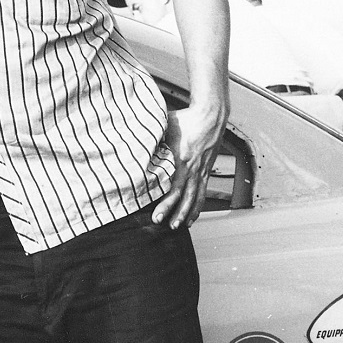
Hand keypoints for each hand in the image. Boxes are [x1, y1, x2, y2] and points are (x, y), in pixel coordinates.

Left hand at [150, 104, 225, 229]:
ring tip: (177, 226)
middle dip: (172, 212)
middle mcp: (192, 168)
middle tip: (162, 224)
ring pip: (194, 198)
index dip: (164, 203)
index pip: (172, 187)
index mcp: (181, 159)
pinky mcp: (206, 171)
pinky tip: (192, 217)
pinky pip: (202, 193)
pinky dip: (197, 206)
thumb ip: (151, 138)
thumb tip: (131, 145)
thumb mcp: (164, 126)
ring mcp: (201, 171)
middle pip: (182, 196)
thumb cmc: (185, 119)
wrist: (211, 115)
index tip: (155, 215)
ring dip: (186, 213)